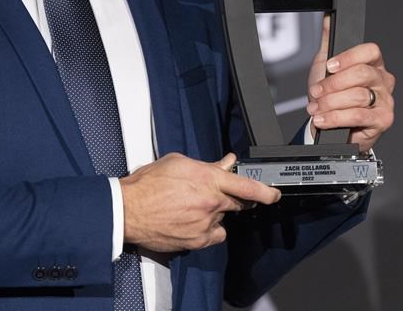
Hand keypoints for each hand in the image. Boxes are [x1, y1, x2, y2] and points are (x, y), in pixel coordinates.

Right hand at [119, 152, 280, 252]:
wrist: (128, 210)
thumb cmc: (148, 184)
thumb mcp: (178, 163)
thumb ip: (207, 165)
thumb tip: (226, 162)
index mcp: (208, 179)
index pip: (247, 187)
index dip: (266, 192)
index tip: (274, 194)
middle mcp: (210, 202)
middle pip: (237, 203)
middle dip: (232, 199)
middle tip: (214, 194)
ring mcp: (205, 223)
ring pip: (222, 219)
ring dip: (213, 213)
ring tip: (190, 207)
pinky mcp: (197, 240)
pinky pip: (215, 235)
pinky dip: (209, 230)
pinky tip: (193, 222)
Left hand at [307, 17, 394, 152]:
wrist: (332, 123)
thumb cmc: (332, 93)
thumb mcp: (326, 65)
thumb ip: (328, 41)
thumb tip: (327, 18)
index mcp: (373, 63)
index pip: (370, 51)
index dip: (348, 57)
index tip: (329, 66)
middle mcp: (383, 80)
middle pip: (362, 74)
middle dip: (333, 84)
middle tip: (317, 91)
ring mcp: (386, 100)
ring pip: (358, 96)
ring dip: (330, 103)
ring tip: (316, 108)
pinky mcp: (383, 119)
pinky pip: (358, 116)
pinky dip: (335, 118)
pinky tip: (322, 119)